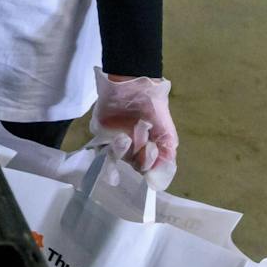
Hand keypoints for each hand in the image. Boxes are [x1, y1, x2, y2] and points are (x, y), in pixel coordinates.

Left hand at [89, 68, 178, 190]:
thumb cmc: (153, 107)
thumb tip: (157, 181)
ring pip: (115, 159)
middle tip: (147, 146)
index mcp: (145, 150)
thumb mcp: (166, 134)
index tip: (154, 153)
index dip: (149, 167)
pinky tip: (120, 139)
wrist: (136, 85)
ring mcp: (113, 141)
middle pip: (131, 166)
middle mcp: (130, 149)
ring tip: (127, 138)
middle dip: (140, 159)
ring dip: (123, 152)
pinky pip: (99, 148)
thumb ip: (166, 157)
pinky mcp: (99, 132)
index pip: (146, 170)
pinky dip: (109, 148)